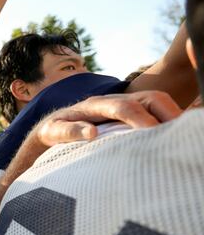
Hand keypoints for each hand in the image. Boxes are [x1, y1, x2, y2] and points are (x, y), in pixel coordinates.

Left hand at [35, 90, 182, 146]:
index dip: (141, 120)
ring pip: (157, 101)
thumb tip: (91, 133)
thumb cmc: (54, 131)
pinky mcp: (133, 111)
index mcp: (96, 104)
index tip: (152, 134)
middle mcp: (115, 100)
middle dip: (167, 113)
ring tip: (181, 136)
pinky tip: (174, 136)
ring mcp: (126, 103)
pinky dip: (168, 119)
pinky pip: (157, 110)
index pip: (125, 108)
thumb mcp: (53, 132)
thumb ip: (69, 131)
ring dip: (172, 115)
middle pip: (149, 98)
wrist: (53, 125)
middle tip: (178, 135)